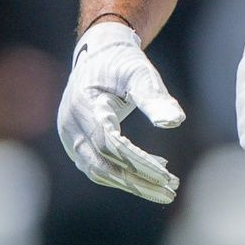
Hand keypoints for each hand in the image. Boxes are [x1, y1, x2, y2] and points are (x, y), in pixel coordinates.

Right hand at [56, 21, 184, 202]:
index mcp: (85, 105)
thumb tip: (175, 122)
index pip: (111, 144)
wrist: (97, 53)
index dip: (138, 162)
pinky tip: (152, 170)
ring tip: (166, 187)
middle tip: (171, 191)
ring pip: (98, 171)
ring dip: (132, 182)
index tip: (167, 176)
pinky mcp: (75, 143)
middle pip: (103, 164)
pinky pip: (97, 166)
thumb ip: (154, 97)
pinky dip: (123, 173)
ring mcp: (70, 136)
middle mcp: (71, 125)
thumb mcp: (139, 73)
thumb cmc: (122, 62)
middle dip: (138, 181)